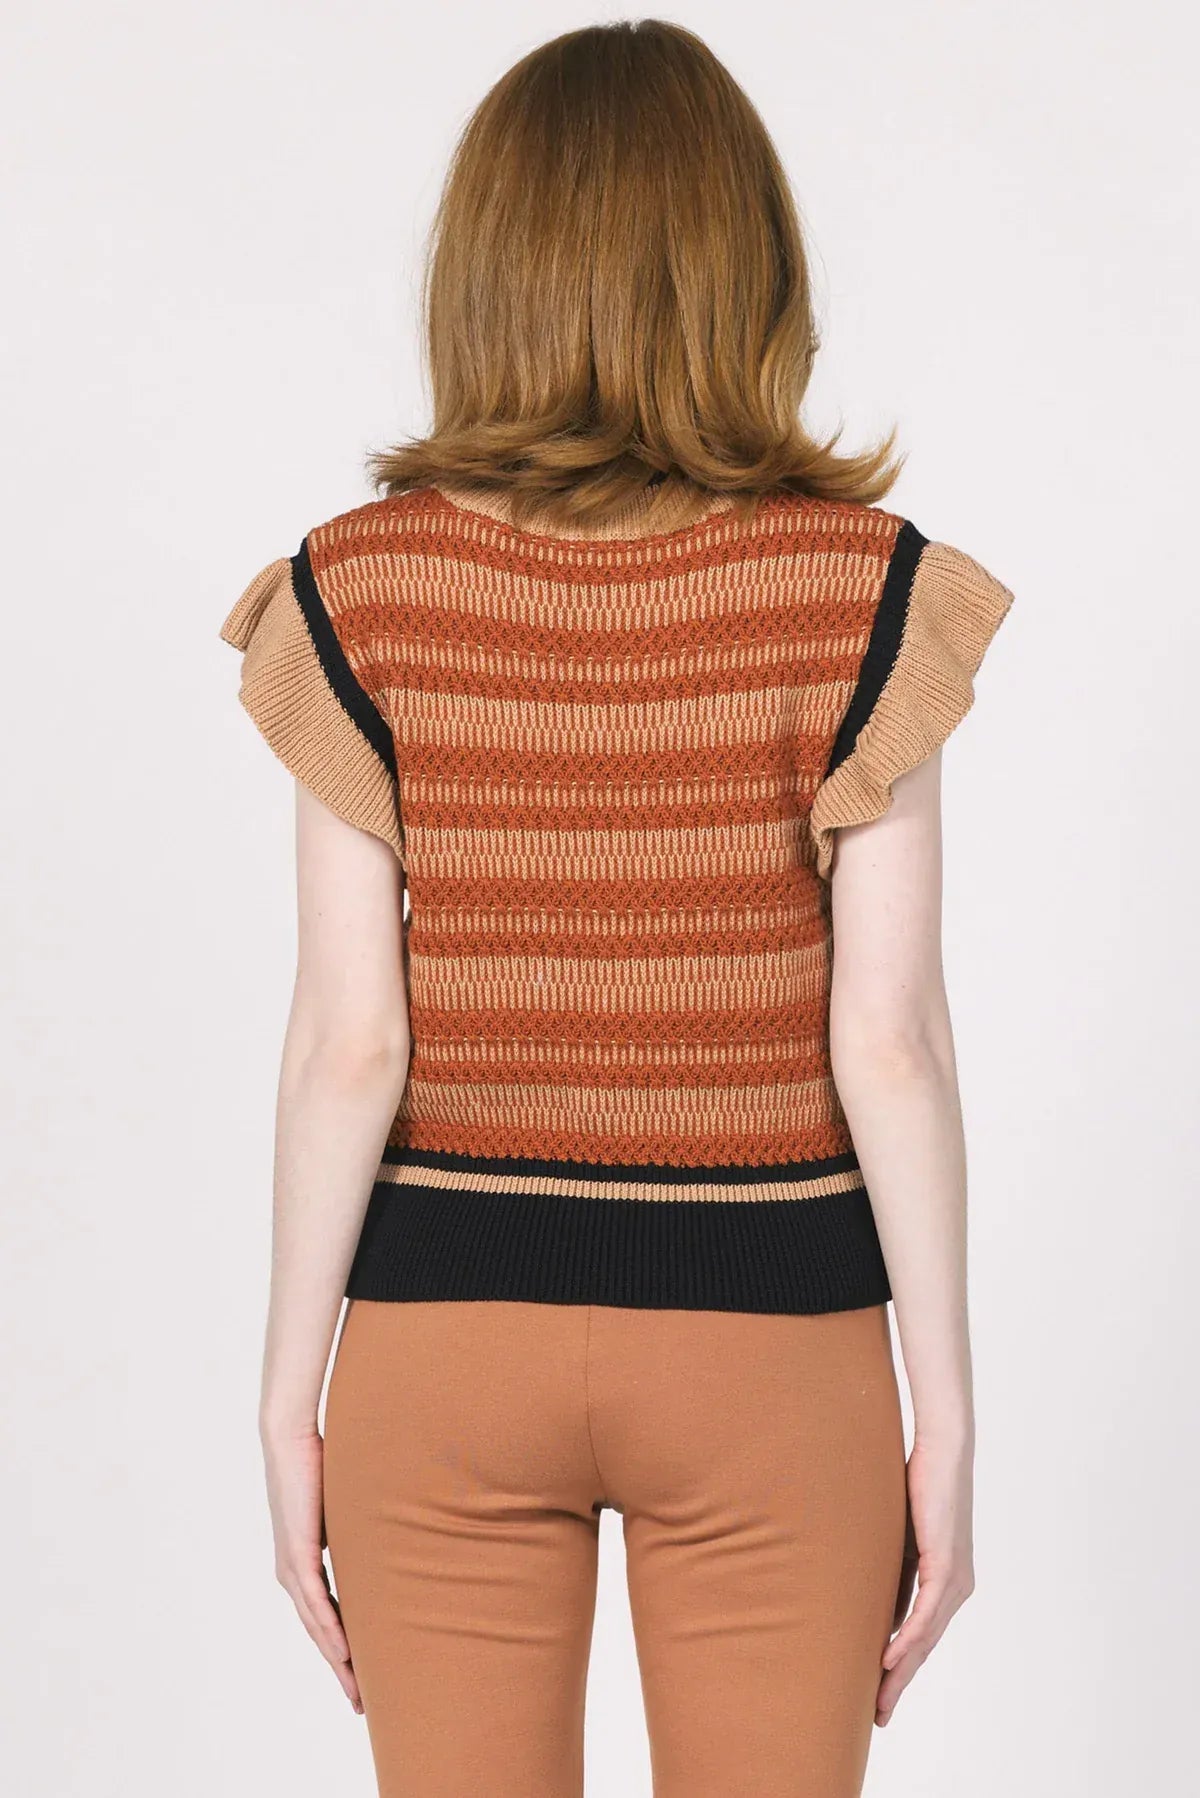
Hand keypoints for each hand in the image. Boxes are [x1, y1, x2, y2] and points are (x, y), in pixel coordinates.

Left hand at [262, 1426, 361, 1711]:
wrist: (290, 1438)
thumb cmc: (319, 1464)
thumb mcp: (345, 1510)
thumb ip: (360, 1531)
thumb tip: (392, 1539)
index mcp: (302, 1566)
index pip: (325, 1618)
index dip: (342, 1650)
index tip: (362, 1678)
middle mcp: (292, 1573)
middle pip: (319, 1633)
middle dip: (341, 1670)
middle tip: (360, 1705)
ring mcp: (291, 1566)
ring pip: (315, 1626)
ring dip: (336, 1659)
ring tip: (356, 1689)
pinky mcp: (295, 1553)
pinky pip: (314, 1601)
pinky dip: (329, 1628)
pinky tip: (343, 1651)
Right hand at [876, 1433, 974, 1725]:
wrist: (943, 1449)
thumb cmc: (919, 1485)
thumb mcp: (899, 1538)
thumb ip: (892, 1570)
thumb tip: (869, 1598)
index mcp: (947, 1582)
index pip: (922, 1637)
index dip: (901, 1669)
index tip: (880, 1695)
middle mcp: (957, 1587)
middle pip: (925, 1647)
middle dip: (900, 1683)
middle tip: (879, 1715)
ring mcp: (955, 1578)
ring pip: (927, 1638)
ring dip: (901, 1671)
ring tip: (881, 1699)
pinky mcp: (948, 1563)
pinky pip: (928, 1612)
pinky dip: (909, 1638)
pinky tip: (890, 1658)